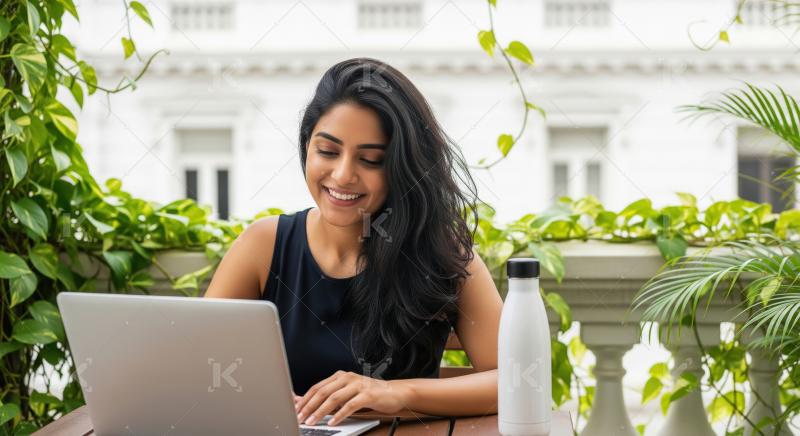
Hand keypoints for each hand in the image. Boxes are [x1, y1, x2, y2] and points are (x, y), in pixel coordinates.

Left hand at [295, 370, 410, 425]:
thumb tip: (306, 402)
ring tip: (313, 421)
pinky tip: (333, 422)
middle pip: (323, 392)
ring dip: (321, 411)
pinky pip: (350, 405)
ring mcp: (358, 385)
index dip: (305, 399)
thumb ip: (329, 396)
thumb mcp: (347, 393)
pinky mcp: (367, 394)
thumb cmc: (370, 394)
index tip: (295, 410)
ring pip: (334, 398)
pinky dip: (339, 415)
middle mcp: (347, 377)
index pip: (317, 387)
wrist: (394, 392)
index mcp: (340, 376)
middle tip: (300, 417)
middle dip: (309, 406)